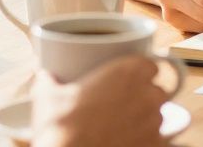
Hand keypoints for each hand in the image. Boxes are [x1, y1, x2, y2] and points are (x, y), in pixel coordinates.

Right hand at [31, 56, 164, 146]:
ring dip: (145, 120)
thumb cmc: (60, 127)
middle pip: (157, 91)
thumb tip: (44, 75)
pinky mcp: (157, 146)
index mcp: (129, 71)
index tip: (129, 79)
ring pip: (158, 117)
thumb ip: (49, 78)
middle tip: (121, 106)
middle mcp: (148, 94)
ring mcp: (156, 123)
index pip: (150, 64)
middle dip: (144, 97)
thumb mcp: (47, 95)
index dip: (141, 71)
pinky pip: (158, 141)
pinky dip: (145, 142)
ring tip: (121, 128)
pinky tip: (126, 143)